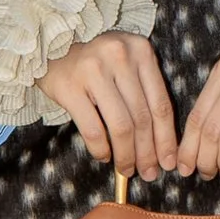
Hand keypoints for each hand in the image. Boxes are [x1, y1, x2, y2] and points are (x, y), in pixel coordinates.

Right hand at [42, 32, 178, 178]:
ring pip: (120, 126)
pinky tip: (104, 157)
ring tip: (127, 170)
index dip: (166, 138)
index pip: (161, 104)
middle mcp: (120, 57)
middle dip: (147, 152)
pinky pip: (93, 129)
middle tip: (149, 173)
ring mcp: (94, 70)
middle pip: (142, 118)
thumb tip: (160, 143)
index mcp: (142, 51)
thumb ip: (144, 91)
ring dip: (126, 155)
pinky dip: (101, 149)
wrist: (50, 45)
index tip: (168, 162)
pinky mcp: (70, 87)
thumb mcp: (127, 63)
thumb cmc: (96, 61)